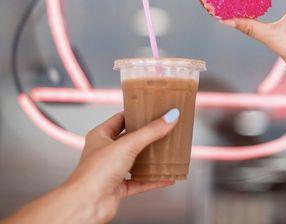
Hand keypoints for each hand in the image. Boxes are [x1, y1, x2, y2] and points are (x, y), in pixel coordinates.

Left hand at [65, 109, 179, 223]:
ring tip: (166, 150)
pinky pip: (140, 181)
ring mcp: (112, 170)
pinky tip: (165, 176)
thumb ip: (150, 131)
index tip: (152, 110)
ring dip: (150, 158)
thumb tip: (169, 117)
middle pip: (130, 140)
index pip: (121, 119)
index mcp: (100, 136)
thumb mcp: (127, 145)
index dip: (136, 114)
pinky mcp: (118, 187)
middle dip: (147, 136)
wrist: (87, 205)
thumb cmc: (94, 173)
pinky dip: (153, 179)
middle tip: (163, 128)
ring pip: (135, 161)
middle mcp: (105, 152)